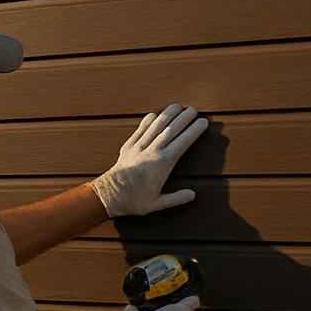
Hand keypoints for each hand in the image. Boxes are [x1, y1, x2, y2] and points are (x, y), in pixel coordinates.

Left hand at [89, 104, 208, 216]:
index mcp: (162, 164)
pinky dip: (147, 121)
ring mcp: (138, 147)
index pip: (183, 142)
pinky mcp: (127, 147)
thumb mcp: (157, 204)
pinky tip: (154, 115)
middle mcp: (151, 152)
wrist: (107, 196)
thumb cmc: (133, 201)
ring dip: (168, 114)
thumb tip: (192, 194)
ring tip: (178, 106)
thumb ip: (176, 198)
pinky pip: (139, 130)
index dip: (194, 131)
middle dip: (184, 118)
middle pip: (171, 130)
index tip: (203, 122)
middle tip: (194, 109)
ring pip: (155, 126)